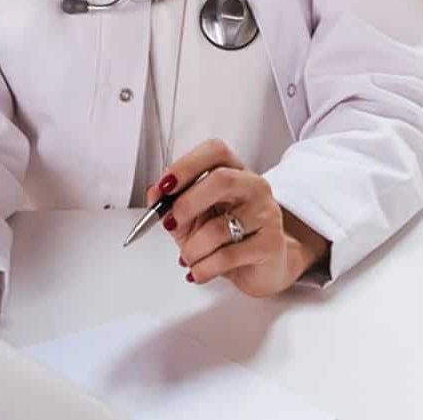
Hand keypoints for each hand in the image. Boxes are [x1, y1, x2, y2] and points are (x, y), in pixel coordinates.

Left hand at [145, 139, 328, 297]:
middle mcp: (254, 186)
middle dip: (187, 204)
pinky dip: (204, 268)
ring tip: (189, 257)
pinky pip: (227, 256)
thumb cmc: (229, 238)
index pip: (215, 151)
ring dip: (192, 249)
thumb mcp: (194, 219)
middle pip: (221, 179)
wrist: (264, 268)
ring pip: (220, 227)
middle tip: (173, 223)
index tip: (165, 185)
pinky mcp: (270, 244)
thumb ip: (172, 204)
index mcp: (235, 171)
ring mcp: (265, 213)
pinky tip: (201, 271)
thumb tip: (153, 192)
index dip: (187, 165)